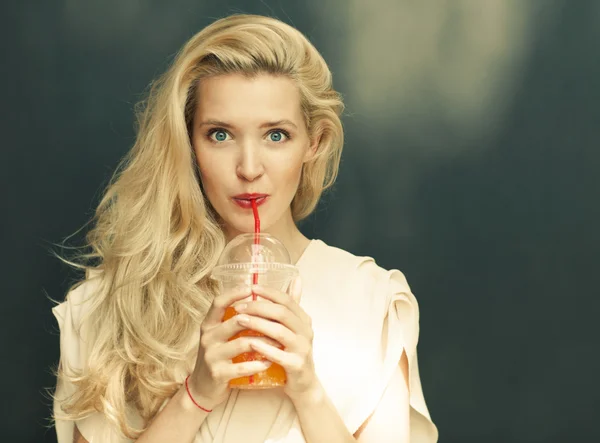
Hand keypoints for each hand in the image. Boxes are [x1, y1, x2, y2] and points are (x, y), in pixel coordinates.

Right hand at [187, 285, 273, 409]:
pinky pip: (242, 366)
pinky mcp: (218, 373)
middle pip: (235, 321)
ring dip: (264, 342)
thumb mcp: (223, 334)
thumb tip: (256, 289)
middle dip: (260, 319)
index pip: (218, 302)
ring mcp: (212, 356)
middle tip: (279, 320)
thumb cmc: (220, 355)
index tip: (252, 288)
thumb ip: (239, 316)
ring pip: (242, 343)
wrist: (203, 388)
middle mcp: (208, 337)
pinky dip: (259, 364)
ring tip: (279, 341)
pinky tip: (269, 361)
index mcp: (209, 324)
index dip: (234, 293)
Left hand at [233, 277, 319, 401]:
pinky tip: (250, 343)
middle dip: (259, 306)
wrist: (303, 385)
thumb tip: (295, 278)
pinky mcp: (296, 365)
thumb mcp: (293, 328)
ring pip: (279, 332)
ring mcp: (303, 349)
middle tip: (240, 305)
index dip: (269, 292)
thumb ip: (290, 306)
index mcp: (304, 320)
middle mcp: (306, 331)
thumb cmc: (292, 352)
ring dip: (258, 324)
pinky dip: (264, 348)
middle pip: (282, 313)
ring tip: (240, 320)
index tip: (251, 287)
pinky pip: (279, 354)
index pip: (287, 300)